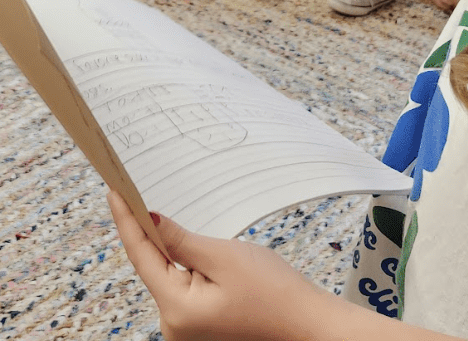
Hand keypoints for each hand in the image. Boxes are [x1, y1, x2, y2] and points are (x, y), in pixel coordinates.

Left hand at [107, 192, 331, 340]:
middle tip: (145, 196)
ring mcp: (184, 330)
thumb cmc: (272, 291)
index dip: (127, 220)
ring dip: (176, 252)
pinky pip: (183, 289)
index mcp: (176, 309)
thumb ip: (182, 241)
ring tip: (193, 232)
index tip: (114, 191)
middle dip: (155, 235)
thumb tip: (151, 222)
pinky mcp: (197, 326)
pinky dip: (187, 268)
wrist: (302, 323)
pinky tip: (201, 256)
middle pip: (155, 268)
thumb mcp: (224, 257)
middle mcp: (173, 326)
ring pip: (170, 278)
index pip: (141, 255)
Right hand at [427, 0, 453, 11]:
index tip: (452, 3)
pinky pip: (434, 0)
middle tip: (450, 6)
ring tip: (447, 5)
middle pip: (439, 4)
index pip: (444, 0)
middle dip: (445, 6)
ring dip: (441, 5)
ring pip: (436, 3)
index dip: (448, 3)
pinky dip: (438, 3)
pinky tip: (442, 2)